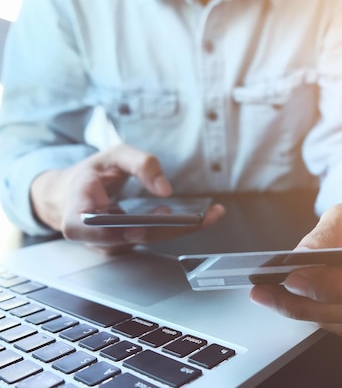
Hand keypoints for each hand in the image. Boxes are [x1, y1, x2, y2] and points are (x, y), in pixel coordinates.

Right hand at [30, 144, 223, 251]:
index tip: (139, 227)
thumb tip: (165, 189)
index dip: (111, 233)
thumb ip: (140, 163)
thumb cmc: (92, 174)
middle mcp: (94, 235)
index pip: (87, 229)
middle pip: (130, 237)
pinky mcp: (129, 243)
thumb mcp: (113, 156)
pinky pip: (154, 236)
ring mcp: (112, 243)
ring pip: (147, 239)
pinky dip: (178, 227)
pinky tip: (203, 217)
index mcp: (77, 212)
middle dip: (167, 228)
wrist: (75, 192)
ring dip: (180, 229)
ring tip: (210, 214)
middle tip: (198, 218)